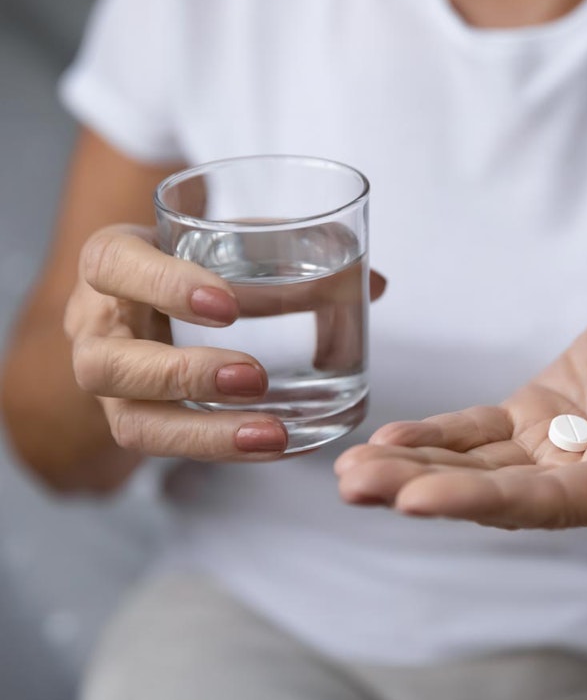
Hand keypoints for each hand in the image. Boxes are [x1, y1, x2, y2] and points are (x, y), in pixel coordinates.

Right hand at [64, 223, 290, 460]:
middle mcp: (98, 327)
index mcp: (112, 264)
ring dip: (204, 434)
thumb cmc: (188, 267)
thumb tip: (375, 285)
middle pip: (106, 363)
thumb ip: (293, 258)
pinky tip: (274, 448)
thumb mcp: (224, 248)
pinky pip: (166, 448)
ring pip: (131, 423)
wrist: (146, 306)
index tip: (229, 306)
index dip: (164, 285)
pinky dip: (223, 450)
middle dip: (183, 376)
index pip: (112, 264)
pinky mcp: (135, 418)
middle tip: (255, 378)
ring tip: (272, 433)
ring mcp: (111, 384)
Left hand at [336, 289, 586, 537]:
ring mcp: (549, 445)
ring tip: (349, 471)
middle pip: (489, 491)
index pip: (540, 503)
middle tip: (353, 488)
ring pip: (473, 462)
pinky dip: (435, 434)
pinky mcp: (534, 412)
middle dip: (419, 488)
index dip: (477, 501)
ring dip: (411, 465)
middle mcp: (576, 478)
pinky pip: (477, 428)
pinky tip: (387, 439)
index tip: (413, 500)